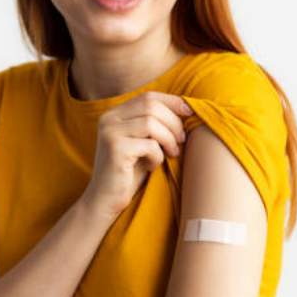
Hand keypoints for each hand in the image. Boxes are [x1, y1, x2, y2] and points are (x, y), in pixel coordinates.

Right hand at [79, 91, 193, 218]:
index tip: (190, 112)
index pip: (148, 96)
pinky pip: (149, 144)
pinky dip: (158, 156)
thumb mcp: (144, 142)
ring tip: (171, 153)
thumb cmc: (130, 172)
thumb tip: (187, 108)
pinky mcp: (115, 149)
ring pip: (152, 123)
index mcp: (115, 114)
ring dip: (168, 139)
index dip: (172, 101)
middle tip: (182, 140)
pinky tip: (153, 166)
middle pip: (152, 106)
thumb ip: (156, 124)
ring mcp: (110, 132)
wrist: (105, 200)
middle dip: (173, 122)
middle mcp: (109, 119)